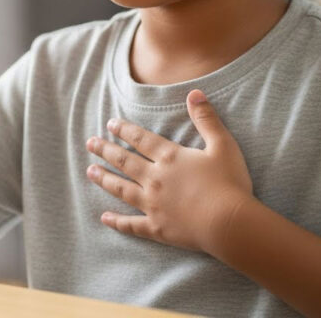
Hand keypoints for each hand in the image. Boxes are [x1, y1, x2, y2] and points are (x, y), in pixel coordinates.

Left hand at [85, 89, 254, 252]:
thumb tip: (194, 92)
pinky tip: (104, 218)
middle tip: (90, 143)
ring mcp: (153, 204)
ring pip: (121, 189)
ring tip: (90, 171)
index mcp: (170, 157)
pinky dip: (117, 222)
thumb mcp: (223, 145)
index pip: (141, 139)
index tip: (110, 124)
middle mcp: (155, 179)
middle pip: (124, 161)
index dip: (125, 130)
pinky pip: (131, 224)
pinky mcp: (156, 227)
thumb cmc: (230, 183)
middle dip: (106, 150)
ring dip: (104, 179)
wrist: (230, 223)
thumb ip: (206, 119)